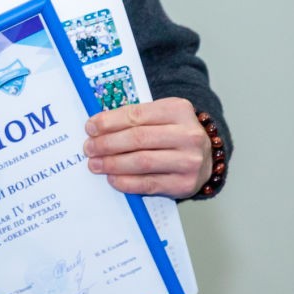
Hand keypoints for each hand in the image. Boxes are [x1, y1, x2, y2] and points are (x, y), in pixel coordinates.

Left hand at [83, 97, 209, 197]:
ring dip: (113, 164)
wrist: (205, 157)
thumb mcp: (160, 116)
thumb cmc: (173, 133)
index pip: (136, 115)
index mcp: (178, 110)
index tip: (90, 128)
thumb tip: (96, 128)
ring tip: (95, 164)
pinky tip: (112, 178)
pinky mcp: (185, 184)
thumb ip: (134, 118)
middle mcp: (188, 135)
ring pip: (142, 161)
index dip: (109, 122)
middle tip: (89, 148)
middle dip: (107, 144)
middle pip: (137, 138)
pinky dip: (126, 182)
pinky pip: (149, 184)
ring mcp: (189, 161)